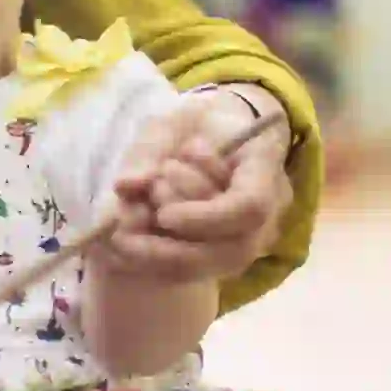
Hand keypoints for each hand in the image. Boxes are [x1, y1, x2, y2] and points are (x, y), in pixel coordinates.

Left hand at [101, 88, 291, 282]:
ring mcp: (249, 238)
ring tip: (122, 225)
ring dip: (161, 253)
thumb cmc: (200, 121)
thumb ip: (151, 148)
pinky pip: (196, 271)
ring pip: (214, 266)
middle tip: (132, 211)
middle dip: (176, 243)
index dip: (207, 218)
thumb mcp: (173, 119)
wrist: (218, 134)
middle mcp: (268, 212)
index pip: (250, 206)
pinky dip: (155, 262)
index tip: (163, 216)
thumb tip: (126, 186)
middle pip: (233, 249)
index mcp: (264, 167)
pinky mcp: (224, 254)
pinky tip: (122, 245)